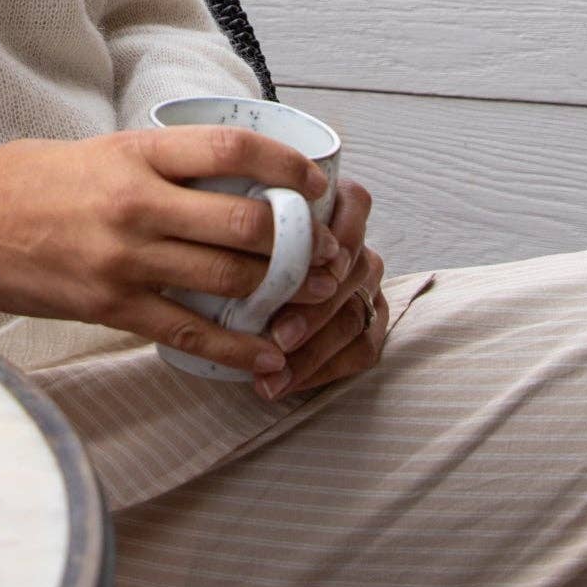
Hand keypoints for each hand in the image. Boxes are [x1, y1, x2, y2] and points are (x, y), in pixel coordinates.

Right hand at [0, 127, 340, 378]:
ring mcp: (125, 258)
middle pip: (248, 223)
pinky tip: (265, 359)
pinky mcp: (110, 305)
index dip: (289, 168)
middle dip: (300, 244)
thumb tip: (220, 179)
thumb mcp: (92, 151)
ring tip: (306, 303)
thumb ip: (153, 165)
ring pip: (229, 280)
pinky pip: (191, 334)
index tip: (316, 184)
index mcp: (134, 153)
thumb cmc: (20, 181)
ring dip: (279, 295)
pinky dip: (238, 350)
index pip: (233, 150)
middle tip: (326, 254)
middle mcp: (137, 202)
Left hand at [251, 173, 386, 401]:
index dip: (336, 235)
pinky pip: (361, 349)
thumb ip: (245, 215)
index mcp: (332, 202)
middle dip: (314, 308)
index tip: (310, 265)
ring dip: (314, 349)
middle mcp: (354, 243)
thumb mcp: (239, 219)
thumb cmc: (235, 239)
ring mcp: (365, 286)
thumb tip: (217, 230)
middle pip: (350, 272)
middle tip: (279, 337)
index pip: (353, 206)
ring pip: (354, 315)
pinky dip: (322, 370)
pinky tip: (286, 383)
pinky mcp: (369, 323)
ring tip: (275, 371)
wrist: (236, 280)